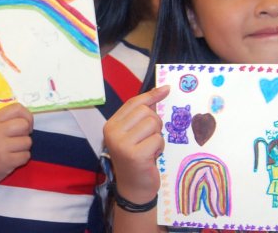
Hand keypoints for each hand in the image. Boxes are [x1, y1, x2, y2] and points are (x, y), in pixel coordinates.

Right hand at [0, 103, 32, 185]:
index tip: (24, 124)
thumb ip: (6, 120)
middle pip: (24, 124)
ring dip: (24, 147)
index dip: (26, 115)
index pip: (17, 108)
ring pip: (28, 141)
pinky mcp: (6, 162)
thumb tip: (28, 118)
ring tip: (12, 150)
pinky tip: (12, 159)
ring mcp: (0, 147)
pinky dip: (22, 158)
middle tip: (18, 138)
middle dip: (26, 132)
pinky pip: (26, 155)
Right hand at [104, 86, 167, 201]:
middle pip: (146, 111)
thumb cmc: (136, 159)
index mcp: (111, 125)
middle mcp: (113, 132)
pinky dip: (159, 147)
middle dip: (155, 123)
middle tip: (150, 138)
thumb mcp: (134, 134)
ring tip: (150, 148)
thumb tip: (161, 91)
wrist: (133, 188)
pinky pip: (157, 139)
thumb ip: (142, 115)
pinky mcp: (135, 155)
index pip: (133, 103)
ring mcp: (122, 144)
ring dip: (157, 136)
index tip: (166, 89)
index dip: (151, 95)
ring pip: (152, 124)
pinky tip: (152, 157)